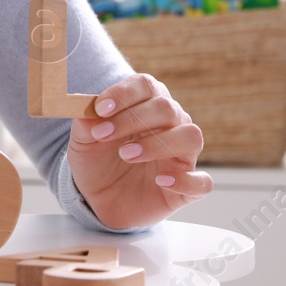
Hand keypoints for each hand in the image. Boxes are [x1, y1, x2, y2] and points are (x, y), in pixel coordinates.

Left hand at [64, 73, 211, 229]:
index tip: (100, 109)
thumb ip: (85, 124)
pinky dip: (186, 180)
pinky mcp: (186, 188)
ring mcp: (181, 156)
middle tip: (104, 135)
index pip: (146, 85)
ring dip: (158, 143)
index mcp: (146, 105)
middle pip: (167, 108)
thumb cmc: (97, 162)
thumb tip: (86, 111)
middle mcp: (171, 125)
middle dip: (133, 119)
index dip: (123, 93)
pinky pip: (202, 182)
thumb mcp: (82, 142)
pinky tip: (161, 181)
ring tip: (127, 154)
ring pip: (190, 136)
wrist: (98, 200)